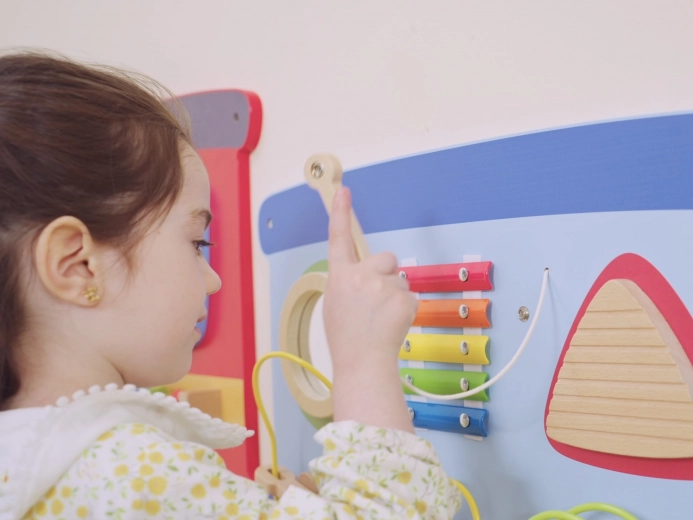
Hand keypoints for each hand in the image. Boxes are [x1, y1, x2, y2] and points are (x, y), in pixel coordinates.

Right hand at [323, 187, 416, 431]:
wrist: (363, 363)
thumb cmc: (347, 339)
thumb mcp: (335, 305)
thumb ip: (348, 283)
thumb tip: (364, 278)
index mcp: (339, 277)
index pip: (339, 239)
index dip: (340, 213)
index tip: (343, 191)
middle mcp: (359, 276)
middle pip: (385, 258)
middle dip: (385, 274)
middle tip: (376, 302)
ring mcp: (382, 286)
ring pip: (399, 280)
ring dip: (395, 295)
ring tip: (382, 320)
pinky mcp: (402, 298)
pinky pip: (410, 296)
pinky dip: (406, 310)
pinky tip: (393, 325)